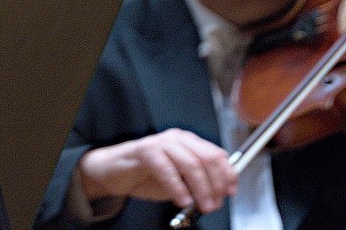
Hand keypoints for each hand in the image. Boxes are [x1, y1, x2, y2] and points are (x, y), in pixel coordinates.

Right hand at [76, 128, 237, 214]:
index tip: (230, 192)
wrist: (115, 172)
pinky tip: (182, 200)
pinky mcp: (145, 151)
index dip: (227, 174)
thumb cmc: (148, 175)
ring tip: (202, 206)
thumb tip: (219, 193)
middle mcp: (177, 139)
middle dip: (215, 184)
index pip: (217, 154)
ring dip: (200, 188)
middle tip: (215, 203)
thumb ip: (198, 183)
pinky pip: (167, 169)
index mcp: (188, 142)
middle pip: (207, 158)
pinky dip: (178, 187)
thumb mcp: (180, 181)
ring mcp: (161, 143)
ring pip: (190, 163)